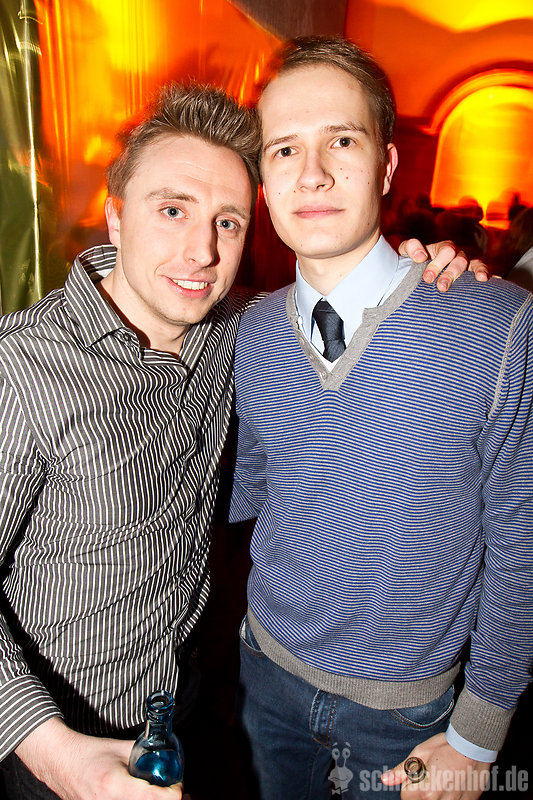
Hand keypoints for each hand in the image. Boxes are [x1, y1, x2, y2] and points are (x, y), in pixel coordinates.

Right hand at [15, 717, 182, 799]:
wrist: (60, 762)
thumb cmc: (89, 753)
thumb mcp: (121, 748)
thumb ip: (146, 753)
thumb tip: (169, 757)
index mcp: (115, 785)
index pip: (152, 798)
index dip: (172, 794)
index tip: (178, 785)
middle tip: (174, 792)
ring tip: (162, 795)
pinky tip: (147, 798)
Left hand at [380, 732, 490, 798]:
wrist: (474, 745)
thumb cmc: (446, 746)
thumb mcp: (420, 753)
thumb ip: (401, 770)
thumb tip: (384, 780)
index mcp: (426, 791)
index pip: (406, 796)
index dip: (409, 782)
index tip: (417, 771)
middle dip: (421, 789)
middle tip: (431, 772)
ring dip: (436, 792)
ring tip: (443, 775)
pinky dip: (450, 794)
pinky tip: (454, 780)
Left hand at [398, 239, 488, 291]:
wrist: (418, 275)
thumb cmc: (412, 263)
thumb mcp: (405, 253)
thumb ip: (410, 248)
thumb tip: (420, 256)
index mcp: (443, 248)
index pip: (445, 251)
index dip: (437, 263)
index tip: (427, 278)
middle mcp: (457, 255)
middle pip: (460, 260)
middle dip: (451, 273)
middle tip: (441, 287)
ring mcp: (468, 265)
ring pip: (476, 264)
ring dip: (477, 272)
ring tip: (480, 279)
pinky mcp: (475, 275)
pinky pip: (487, 273)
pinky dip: (491, 275)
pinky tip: (496, 281)